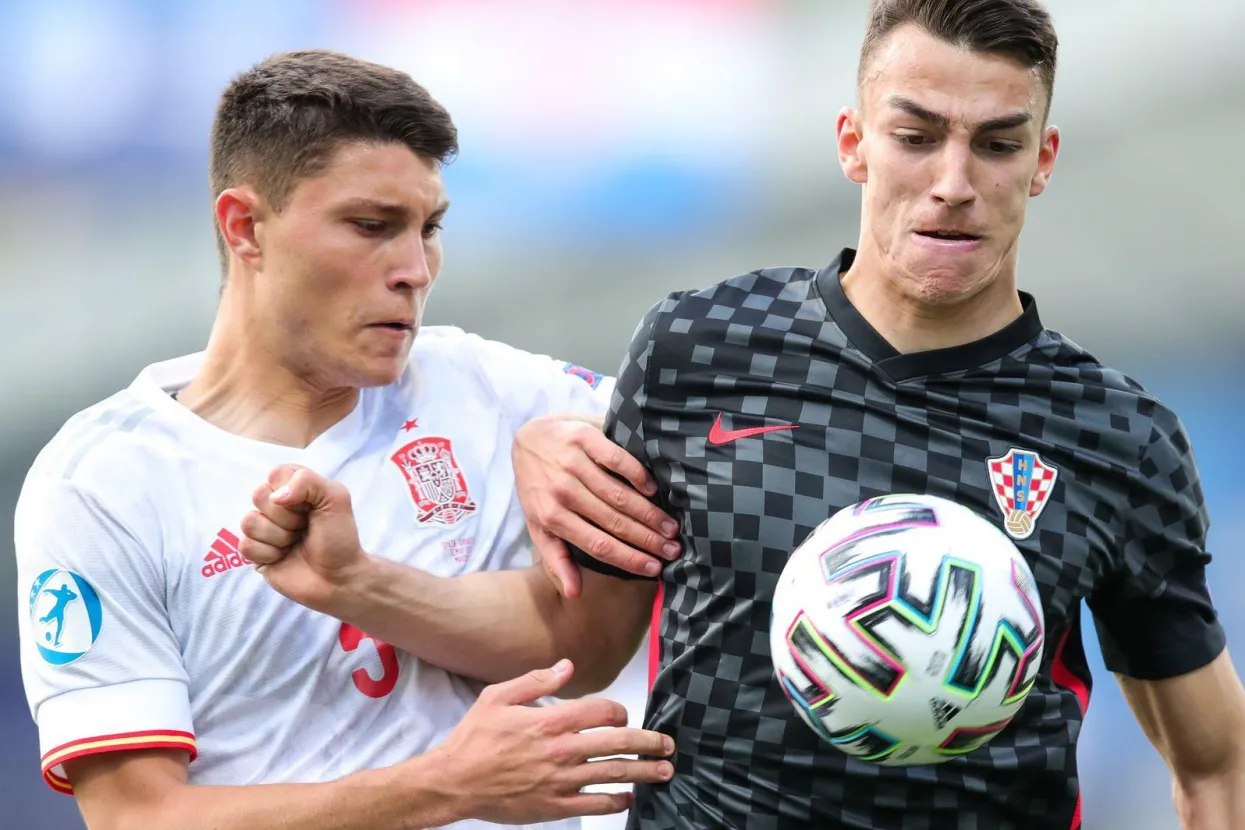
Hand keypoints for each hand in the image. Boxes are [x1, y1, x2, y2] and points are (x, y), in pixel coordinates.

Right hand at [238, 464, 368, 612]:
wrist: (338, 578)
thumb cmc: (339, 537)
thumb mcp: (336, 498)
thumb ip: (307, 481)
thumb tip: (276, 496)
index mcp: (295, 487)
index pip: (276, 474)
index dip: (293, 491)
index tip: (311, 507)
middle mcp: (276, 505)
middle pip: (259, 495)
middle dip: (287, 516)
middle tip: (304, 527)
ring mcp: (263, 528)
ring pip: (249, 521)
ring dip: (279, 536)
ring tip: (295, 543)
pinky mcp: (254, 552)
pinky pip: (245, 545)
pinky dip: (269, 553)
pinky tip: (283, 557)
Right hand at [433, 659, 674, 823]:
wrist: (454, 781)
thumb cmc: (474, 739)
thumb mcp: (497, 697)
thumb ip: (535, 681)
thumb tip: (566, 666)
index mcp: (550, 721)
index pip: (602, 712)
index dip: (620, 712)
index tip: (624, 716)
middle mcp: (561, 750)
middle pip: (618, 743)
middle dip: (649, 743)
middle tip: (668, 744)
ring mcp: (561, 781)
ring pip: (613, 774)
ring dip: (644, 772)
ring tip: (664, 771)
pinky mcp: (555, 806)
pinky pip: (595, 805)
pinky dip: (617, 801)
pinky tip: (628, 798)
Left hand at [514, 414, 680, 596]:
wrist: (527, 438)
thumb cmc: (537, 487)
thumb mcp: (538, 524)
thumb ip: (555, 557)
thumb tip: (574, 593)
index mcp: (552, 517)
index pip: (598, 545)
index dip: (628, 558)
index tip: (654, 568)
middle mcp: (563, 492)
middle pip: (613, 522)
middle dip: (647, 539)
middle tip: (673, 549)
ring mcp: (573, 464)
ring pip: (618, 494)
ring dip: (648, 512)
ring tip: (671, 527)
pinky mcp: (583, 437)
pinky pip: (616, 459)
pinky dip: (637, 474)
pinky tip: (653, 489)